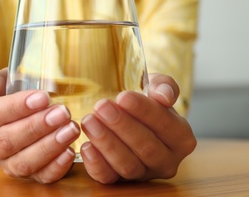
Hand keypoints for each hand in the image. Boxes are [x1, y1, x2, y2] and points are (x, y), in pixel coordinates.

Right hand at [0, 68, 80, 182]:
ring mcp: (9, 165)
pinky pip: (42, 177)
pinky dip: (57, 166)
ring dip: (49, 146)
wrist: (24, 114)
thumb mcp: (5, 81)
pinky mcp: (30, 177)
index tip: (43, 97)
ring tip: (71, 129)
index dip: (17, 106)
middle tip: (62, 112)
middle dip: (37, 126)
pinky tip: (70, 150)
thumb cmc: (16, 94)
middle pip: (8, 140)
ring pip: (24, 162)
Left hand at [80, 73, 196, 183]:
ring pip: (127, 165)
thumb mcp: (157, 88)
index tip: (123, 96)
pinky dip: (96, 163)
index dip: (144, 111)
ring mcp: (143, 174)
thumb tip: (164, 96)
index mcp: (181, 138)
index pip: (166, 125)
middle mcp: (166, 161)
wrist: (130, 118)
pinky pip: (108, 177)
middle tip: (101, 106)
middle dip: (121, 125)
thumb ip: (164, 86)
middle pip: (146, 148)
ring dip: (106, 142)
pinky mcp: (120, 181)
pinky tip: (86, 145)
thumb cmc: (146, 103)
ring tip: (89, 121)